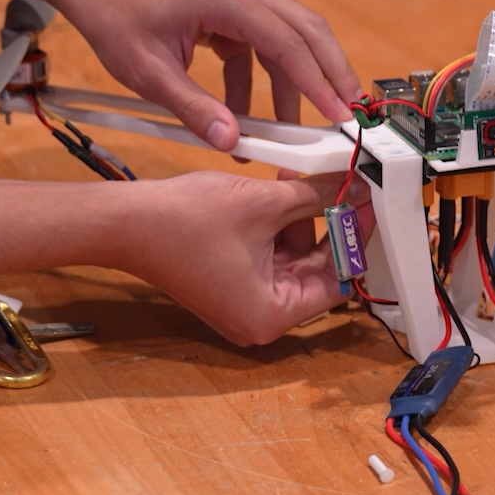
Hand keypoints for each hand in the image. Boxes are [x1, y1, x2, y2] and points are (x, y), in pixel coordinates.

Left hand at [0, 0, 358, 148]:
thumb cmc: (114, 17)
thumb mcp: (147, 72)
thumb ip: (193, 108)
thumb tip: (232, 142)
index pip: (286, 42)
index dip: (315, 81)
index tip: (337, 114)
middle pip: (307, 31)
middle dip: (331, 74)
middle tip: (349, 116)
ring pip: (290, 38)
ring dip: (299, 82)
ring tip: (304, 129)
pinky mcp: (232, 9)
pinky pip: (263, 46)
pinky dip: (263, 81)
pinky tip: (249, 118)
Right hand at [116, 171, 374, 344]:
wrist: (123, 220)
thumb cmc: (183, 222)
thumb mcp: (263, 204)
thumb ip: (315, 197)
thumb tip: (353, 186)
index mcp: (271, 315)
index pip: (338, 280)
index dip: (356, 237)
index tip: (371, 204)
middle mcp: (259, 317)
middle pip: (317, 269)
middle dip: (332, 223)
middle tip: (350, 185)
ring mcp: (243, 299)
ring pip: (294, 256)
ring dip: (305, 216)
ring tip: (313, 177)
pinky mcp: (230, 280)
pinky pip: (270, 253)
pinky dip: (280, 222)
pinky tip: (286, 187)